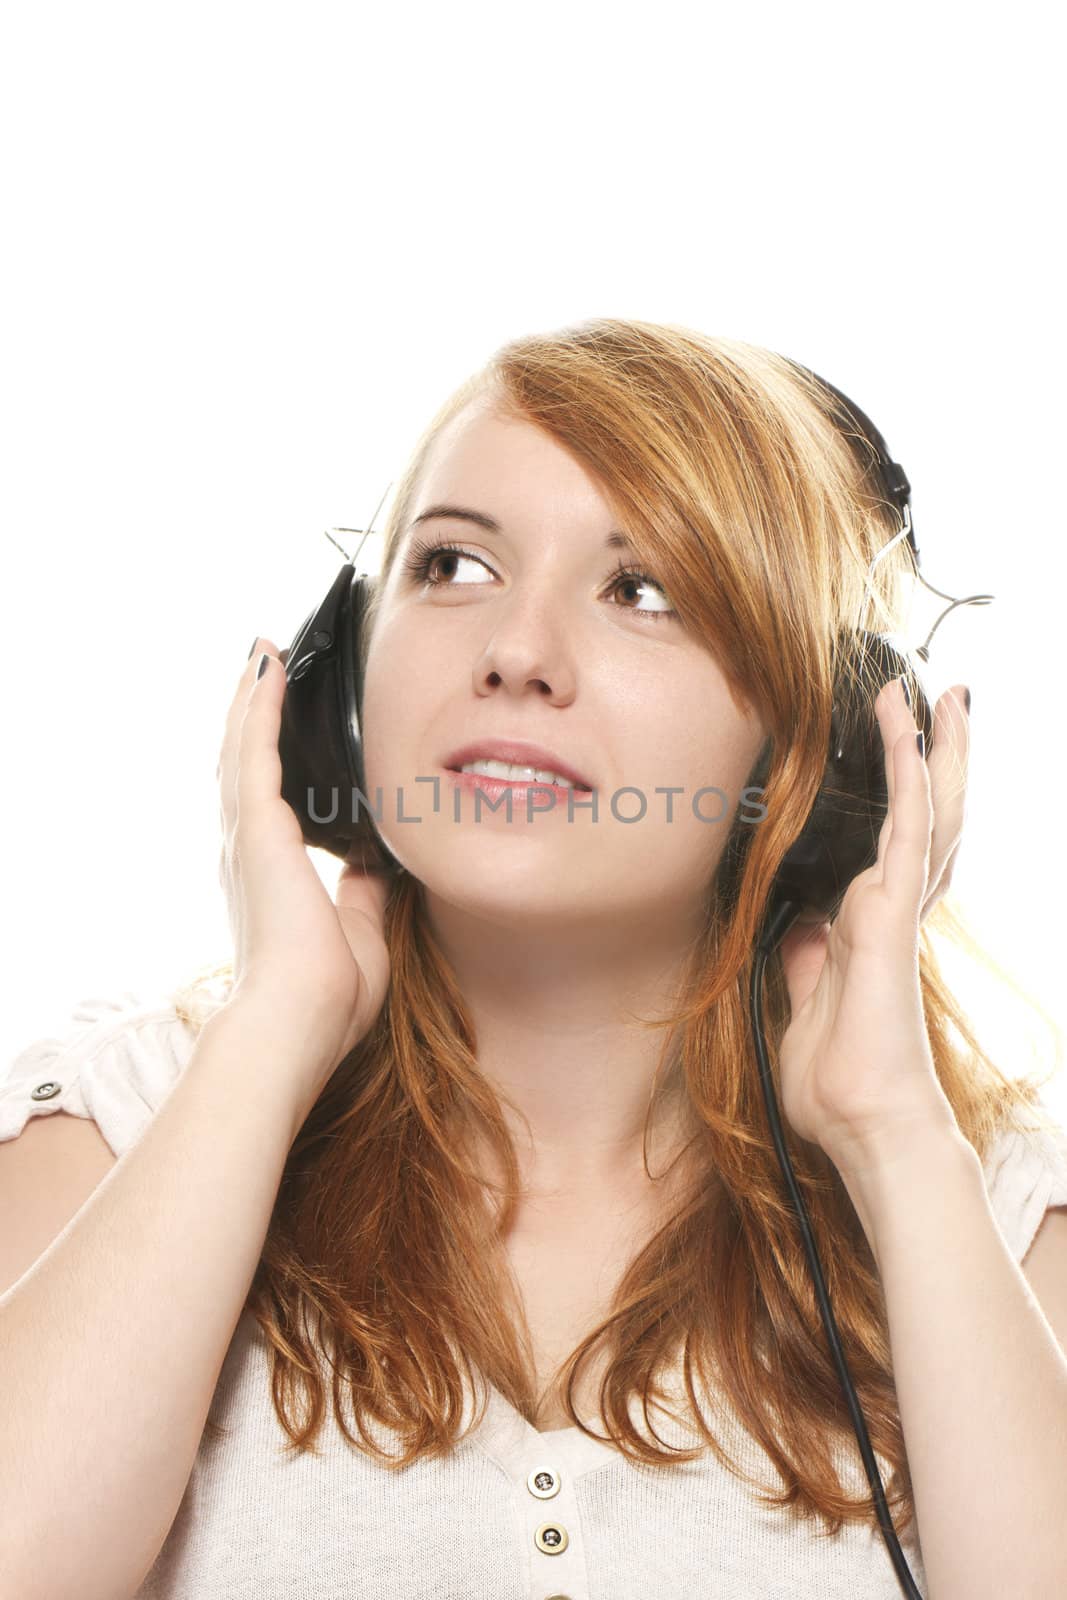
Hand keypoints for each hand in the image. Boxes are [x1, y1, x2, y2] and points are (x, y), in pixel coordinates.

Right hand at [216, 639, 391, 1113]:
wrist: (299, 1022)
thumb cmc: (328, 998)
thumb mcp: (362, 931)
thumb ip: (365, 891)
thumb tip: (379, 862)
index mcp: (271, 875)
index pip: (268, 800)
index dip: (269, 758)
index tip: (281, 722)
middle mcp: (247, 850)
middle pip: (244, 763)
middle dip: (253, 713)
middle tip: (264, 666)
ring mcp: (246, 836)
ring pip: (241, 747)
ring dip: (251, 697)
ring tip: (263, 653)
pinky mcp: (256, 827)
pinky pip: (253, 749)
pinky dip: (259, 704)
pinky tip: (269, 667)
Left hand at [772, 680, 970, 1174]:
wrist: (864, 1124)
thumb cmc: (839, 1081)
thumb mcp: (807, 1004)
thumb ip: (811, 958)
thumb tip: (805, 924)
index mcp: (875, 928)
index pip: (897, 845)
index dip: (906, 795)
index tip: (906, 751)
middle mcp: (896, 909)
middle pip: (927, 815)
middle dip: (937, 755)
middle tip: (943, 699)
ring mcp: (899, 908)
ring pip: (926, 809)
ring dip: (930, 748)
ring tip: (936, 694)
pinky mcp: (891, 913)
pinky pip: (904, 831)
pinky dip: (907, 777)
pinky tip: (912, 736)